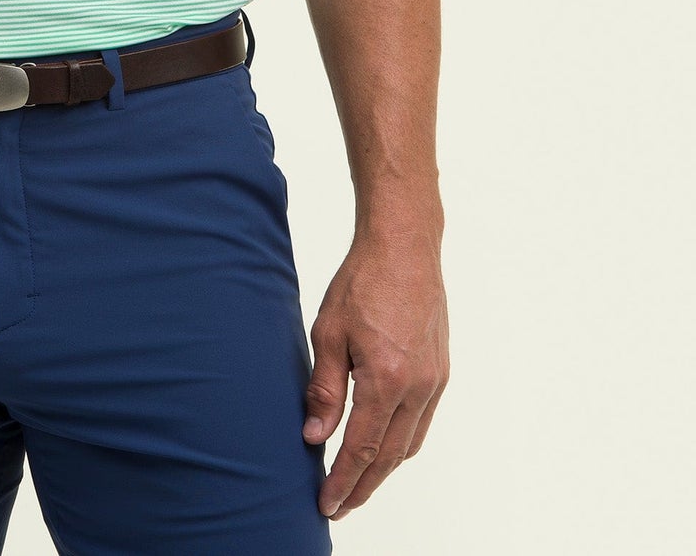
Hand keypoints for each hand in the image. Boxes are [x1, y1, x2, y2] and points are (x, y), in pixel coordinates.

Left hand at [302, 224, 448, 520]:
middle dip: (363, 486)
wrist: (404, 247)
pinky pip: (421, 422)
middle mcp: (417, 388)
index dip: (342, 482)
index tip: (325, 505)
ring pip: (409, 443)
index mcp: (386, 380)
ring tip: (357, 484)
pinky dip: (401, 443)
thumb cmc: (362, 282)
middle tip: (339, 506)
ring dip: (384, 469)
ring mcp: (434, 381)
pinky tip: (383, 446)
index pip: (361, 449)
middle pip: (388, 456)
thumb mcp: (328, 332)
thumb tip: (314, 435)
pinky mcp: (440, 371)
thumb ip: (323, 388)